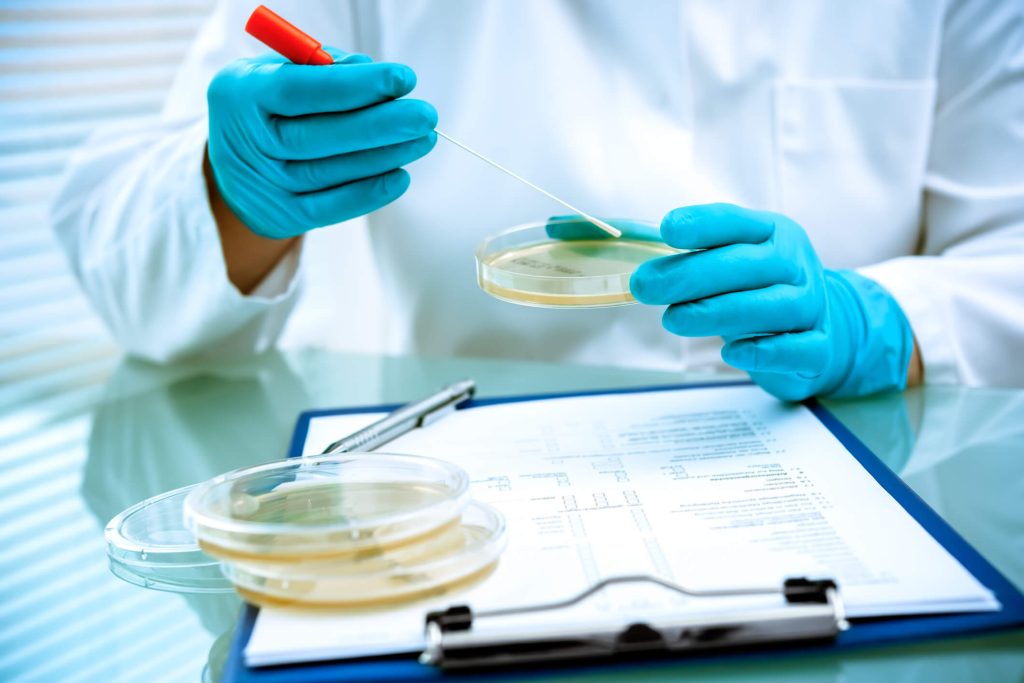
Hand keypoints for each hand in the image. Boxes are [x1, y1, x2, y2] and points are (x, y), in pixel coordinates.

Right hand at [206, 49, 436, 238]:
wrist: (236, 164)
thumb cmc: (270, 104)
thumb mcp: (281, 71)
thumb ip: (323, 68)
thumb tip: (374, 76)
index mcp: (240, 92)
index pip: (300, 89)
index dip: (355, 86)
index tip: (403, 79)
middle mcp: (245, 141)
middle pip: (318, 136)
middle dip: (380, 125)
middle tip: (425, 116)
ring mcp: (262, 184)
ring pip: (329, 172)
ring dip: (384, 157)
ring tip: (422, 140)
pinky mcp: (281, 216)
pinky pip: (330, 208)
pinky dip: (368, 193)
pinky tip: (400, 177)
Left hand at [630, 204, 913, 400]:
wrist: (824, 331)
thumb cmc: (762, 292)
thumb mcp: (736, 265)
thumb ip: (697, 261)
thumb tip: (647, 272)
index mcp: (774, 234)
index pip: (737, 222)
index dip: (702, 224)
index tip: (667, 230)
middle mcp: (796, 265)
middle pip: (748, 265)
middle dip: (692, 275)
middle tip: (647, 287)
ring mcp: (812, 306)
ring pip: (770, 306)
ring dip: (718, 312)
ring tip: (673, 320)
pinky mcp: (818, 349)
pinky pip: (796, 349)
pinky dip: (764, 351)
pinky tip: (731, 352)